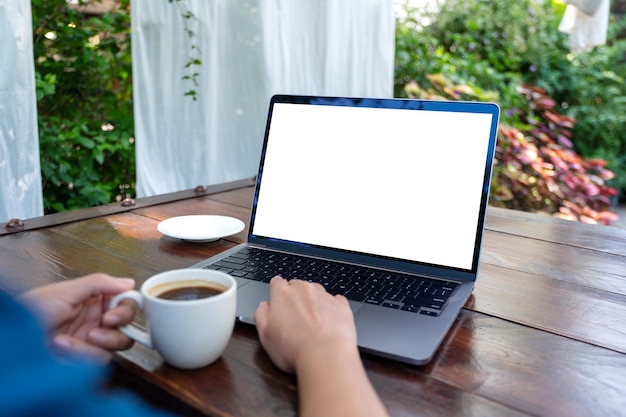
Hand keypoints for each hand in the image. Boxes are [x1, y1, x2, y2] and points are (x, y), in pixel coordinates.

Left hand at [19, 273, 136, 363]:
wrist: (11, 344)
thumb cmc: (29, 312)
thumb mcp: (64, 291)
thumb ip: (98, 284)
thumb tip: (128, 282)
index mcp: (93, 300)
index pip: (125, 302)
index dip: (125, 309)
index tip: (113, 313)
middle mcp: (95, 320)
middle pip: (127, 326)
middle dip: (117, 327)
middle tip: (103, 323)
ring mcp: (90, 341)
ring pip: (118, 345)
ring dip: (97, 342)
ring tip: (74, 338)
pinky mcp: (84, 359)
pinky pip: (100, 359)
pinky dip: (82, 354)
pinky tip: (63, 347)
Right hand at [254, 276, 356, 372]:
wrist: (326, 356)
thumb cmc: (294, 349)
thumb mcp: (264, 335)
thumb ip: (261, 315)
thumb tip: (264, 306)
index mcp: (283, 295)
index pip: (277, 282)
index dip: (276, 292)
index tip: (278, 301)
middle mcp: (304, 290)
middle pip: (297, 285)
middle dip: (295, 297)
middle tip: (294, 318)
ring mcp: (325, 296)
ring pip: (316, 291)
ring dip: (313, 301)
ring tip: (312, 322)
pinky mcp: (342, 305)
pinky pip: (335, 300)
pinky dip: (331, 308)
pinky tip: (328, 322)